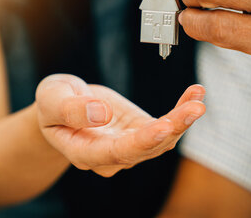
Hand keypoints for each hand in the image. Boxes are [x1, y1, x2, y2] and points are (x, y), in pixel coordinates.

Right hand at [35, 74, 204, 176]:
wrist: (62, 105)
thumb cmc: (53, 103)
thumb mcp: (52, 99)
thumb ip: (72, 109)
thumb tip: (102, 113)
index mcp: (84, 151)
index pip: (115, 152)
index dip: (141, 142)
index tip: (162, 126)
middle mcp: (110, 155)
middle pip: (146, 148)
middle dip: (173, 128)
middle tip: (195, 108)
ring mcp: (128, 145)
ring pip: (161, 140)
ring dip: (182, 119)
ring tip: (198, 97)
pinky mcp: (140, 130)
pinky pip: (165, 125)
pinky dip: (180, 110)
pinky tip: (194, 94)